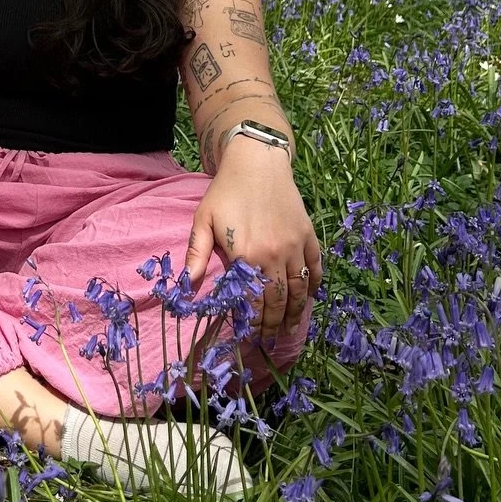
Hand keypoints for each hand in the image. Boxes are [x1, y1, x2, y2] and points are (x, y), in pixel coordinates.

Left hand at [183, 140, 321, 344]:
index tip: (249, 338)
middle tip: (270, 340)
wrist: (257, 160)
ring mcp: (295, 245)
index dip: (252, 323)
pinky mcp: (308, 234)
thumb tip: (186, 287)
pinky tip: (311, 297)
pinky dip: (314, 284)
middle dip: (273, 325)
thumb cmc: (225, 191)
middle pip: (277, 301)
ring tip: (292, 328)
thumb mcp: (203, 220)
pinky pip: (315, 266)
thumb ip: (196, 255)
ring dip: (296, 312)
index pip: (252, 301)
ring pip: (299, 289)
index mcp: (246, 256)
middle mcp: (274, 255)